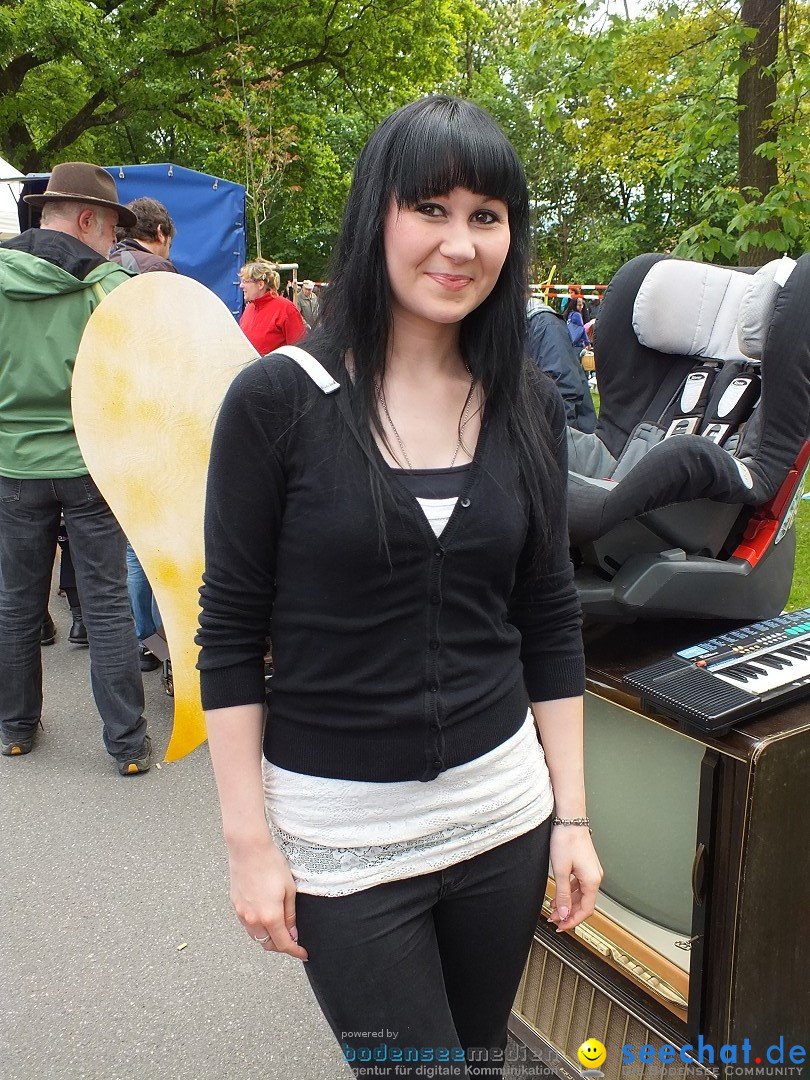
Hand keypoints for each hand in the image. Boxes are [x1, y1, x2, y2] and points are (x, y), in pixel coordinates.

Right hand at [227, 836, 307, 959]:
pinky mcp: (235, 905)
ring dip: (268, 937)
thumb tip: (292, 933)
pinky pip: (247, 924)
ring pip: (256, 936)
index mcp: (270, 916)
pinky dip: (258, 927)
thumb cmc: (271, 864)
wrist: (248, 849)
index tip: (303, 953)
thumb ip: (290, 915)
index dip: (295, 951)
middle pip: (267, 944)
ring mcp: (242, 913)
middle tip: (293, 939)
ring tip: (280, 928)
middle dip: (281, 946)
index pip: (283, 944)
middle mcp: (253, 919)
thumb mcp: (289, 889)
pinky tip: (265, 916)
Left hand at [546, 825, 602, 933]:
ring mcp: (591, 871)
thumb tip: (564, 912)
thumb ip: (563, 894)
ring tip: (554, 909)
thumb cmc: (567, 839)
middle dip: (569, 913)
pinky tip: (560, 895)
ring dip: (569, 903)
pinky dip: (570, 893)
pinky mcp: (586, 866)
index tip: (562, 926)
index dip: (574, 921)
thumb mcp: (561, 870)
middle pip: (585, 904)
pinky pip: (580, 885)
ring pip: (582, 895)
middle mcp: (595, 877)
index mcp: (592, 880)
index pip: (586, 910)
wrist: (570, 820)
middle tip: (555, 920)